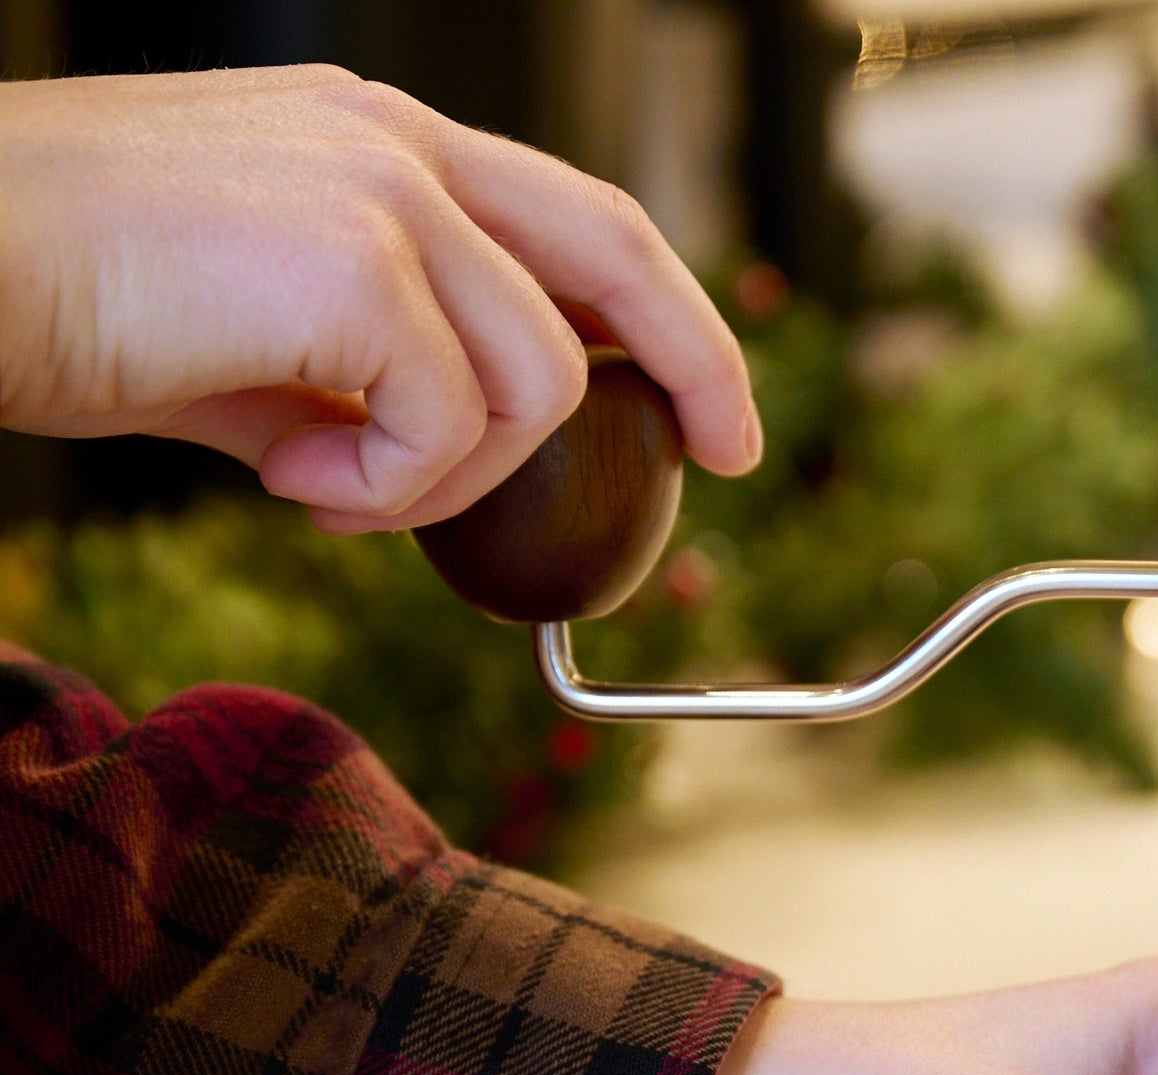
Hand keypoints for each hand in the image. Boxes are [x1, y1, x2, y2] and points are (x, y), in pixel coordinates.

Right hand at [0, 67, 758, 528]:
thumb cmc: (74, 303)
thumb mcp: (256, 348)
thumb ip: (364, 382)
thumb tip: (430, 460)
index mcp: (379, 141)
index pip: (575, 221)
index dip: (667, 314)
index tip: (710, 403)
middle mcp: (394, 141)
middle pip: (619, 250)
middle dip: (701, 363)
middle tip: (727, 455)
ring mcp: (377, 186)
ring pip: (537, 379)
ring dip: (454, 480)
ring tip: (334, 493)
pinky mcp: (351, 258)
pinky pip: (456, 424)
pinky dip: (391, 494)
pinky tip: (293, 488)